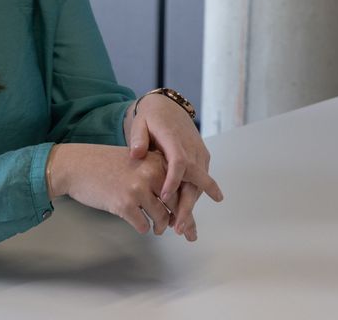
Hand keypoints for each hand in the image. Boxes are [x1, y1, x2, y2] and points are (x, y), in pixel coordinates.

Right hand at [46, 144, 176, 234]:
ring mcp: (138, 189)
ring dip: (160, 226)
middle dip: (182, 222)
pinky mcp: (125, 205)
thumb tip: (175, 199)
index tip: (190, 218)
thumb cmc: (105, 164)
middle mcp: (150, 174)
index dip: (188, 205)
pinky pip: (143, 225)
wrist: (77, 165)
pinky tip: (140, 224)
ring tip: (157, 228)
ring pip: (162, 218)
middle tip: (183, 231)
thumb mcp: (136, 160)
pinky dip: (143, 228)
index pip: (181, 186)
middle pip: (176, 204)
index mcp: (156, 161)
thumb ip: (156, 173)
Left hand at [127, 94, 222, 239]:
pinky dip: (193, 200)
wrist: (169, 108)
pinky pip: (200, 183)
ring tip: (183, 229)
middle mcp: (192, 149)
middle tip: (179, 227)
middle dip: (188, 205)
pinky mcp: (202, 160)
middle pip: (195, 180)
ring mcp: (200, 155)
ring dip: (191, 207)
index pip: (179, 162)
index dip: (173, 181)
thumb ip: (138, 138)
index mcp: (176, 140)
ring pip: (200, 185)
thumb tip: (135, 153)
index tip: (162, 198)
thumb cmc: (152, 118)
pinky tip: (184, 217)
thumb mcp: (141, 123)